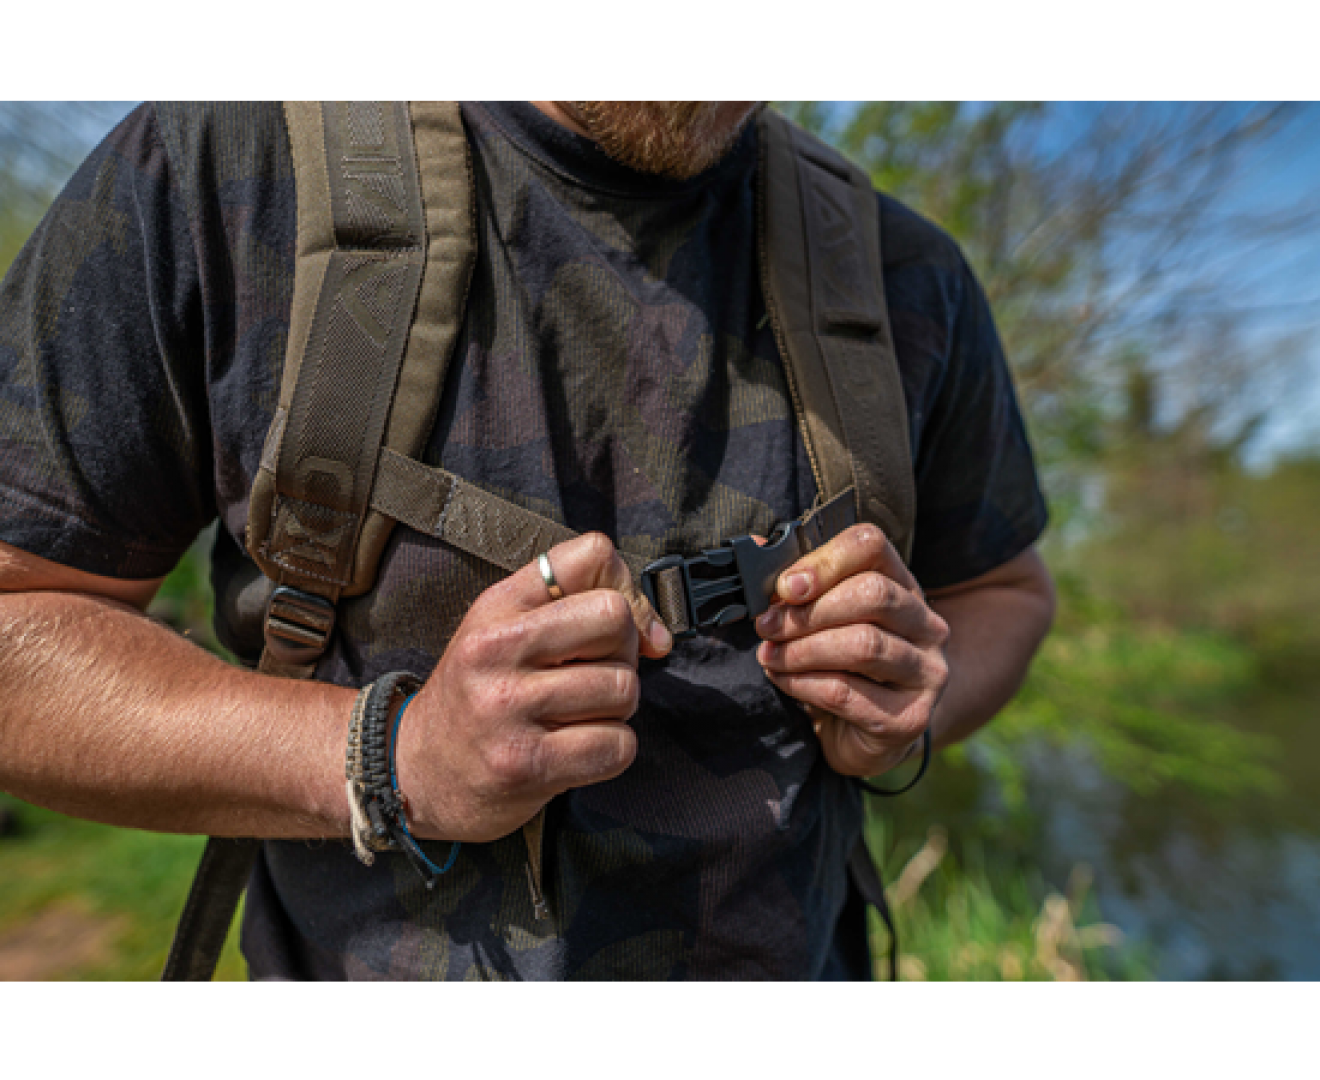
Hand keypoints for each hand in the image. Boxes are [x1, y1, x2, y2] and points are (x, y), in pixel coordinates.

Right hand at [395, 533, 671, 844]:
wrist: (417, 770)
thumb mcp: (508, 626)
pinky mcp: (526, 765)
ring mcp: (508, 707)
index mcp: (498, 604)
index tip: (612, 626)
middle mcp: (497, 648)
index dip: (623, 589)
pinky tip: (575, 749)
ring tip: (577, 716)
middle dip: (622, 654)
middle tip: (591, 676)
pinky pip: (617, 745)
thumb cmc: (480, 692)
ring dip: (616, 709)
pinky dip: (611, 750)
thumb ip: (581, 606)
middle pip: (615, 619)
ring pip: (623, 688)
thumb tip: (660, 638)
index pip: (592, 554)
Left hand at [755, 525, 950, 779]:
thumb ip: (799, 590)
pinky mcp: (911, 717)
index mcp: (902, 586)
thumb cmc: (841, 667)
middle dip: (809, 612)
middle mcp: (926, 624)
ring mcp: (927, 672)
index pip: (872, 546)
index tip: (785, 587)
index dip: (824, 560)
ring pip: (862, 645)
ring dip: (801, 649)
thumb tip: (760, 557)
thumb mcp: (824, 620)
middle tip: (768, 627)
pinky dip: (802, 684)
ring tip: (770, 656)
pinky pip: (846, 693)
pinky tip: (782, 680)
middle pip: (873, 594)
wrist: (867, 736)